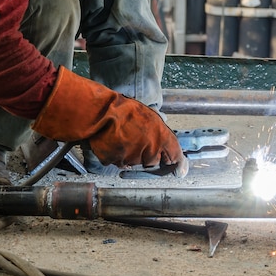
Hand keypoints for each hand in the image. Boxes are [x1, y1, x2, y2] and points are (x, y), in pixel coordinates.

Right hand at [33, 66, 188, 177]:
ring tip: (121, 134)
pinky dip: (116, 154)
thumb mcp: (148, 115)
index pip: (175, 155)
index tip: (177, 167)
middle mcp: (148, 149)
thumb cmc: (121, 109)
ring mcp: (131, 157)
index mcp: (160, 135)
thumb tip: (170, 147)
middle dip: (146, 153)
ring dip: (130, 153)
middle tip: (135, 136)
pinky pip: (118, 161)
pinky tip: (112, 140)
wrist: (97, 111)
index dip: (175, 160)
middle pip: (152, 161)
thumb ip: (160, 133)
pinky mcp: (116, 161)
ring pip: (134, 162)